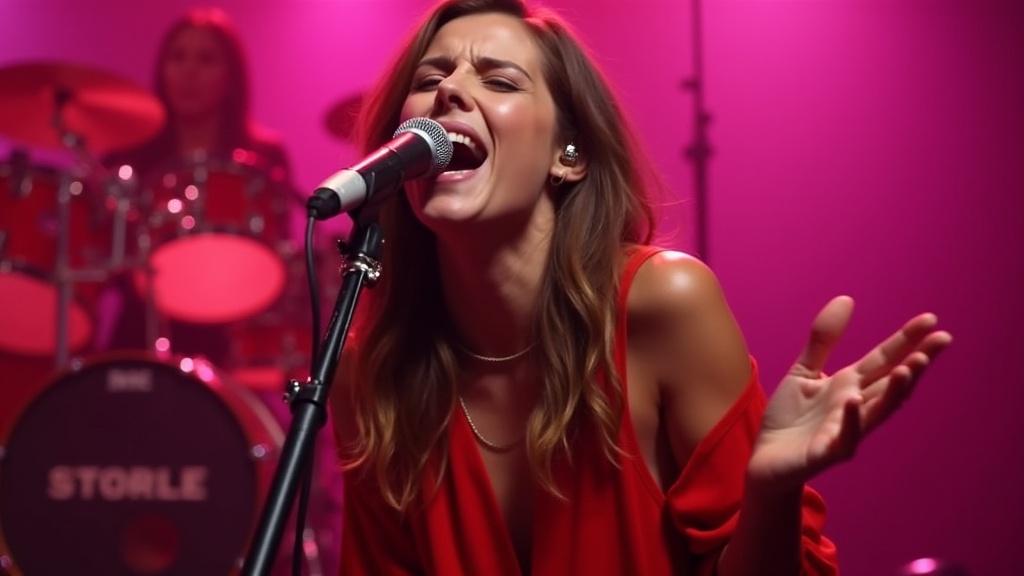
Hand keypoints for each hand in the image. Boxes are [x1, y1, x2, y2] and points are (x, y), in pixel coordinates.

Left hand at [747, 296, 952, 491]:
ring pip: (878, 411)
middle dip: (917, 363)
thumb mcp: (804, 372)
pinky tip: (854, 400)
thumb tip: (847, 298)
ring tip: (910, 367)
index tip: (931, 319)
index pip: (884, 359)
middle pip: (892, 383)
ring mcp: (844, 431)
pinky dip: (852, 420)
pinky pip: (845, 438)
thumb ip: (823, 339)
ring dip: (896, 391)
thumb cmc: (789, 419)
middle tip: (942, 340)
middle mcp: (854, 407)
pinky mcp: (826, 453)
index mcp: (849, 385)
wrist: (765, 461)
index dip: (906, 340)